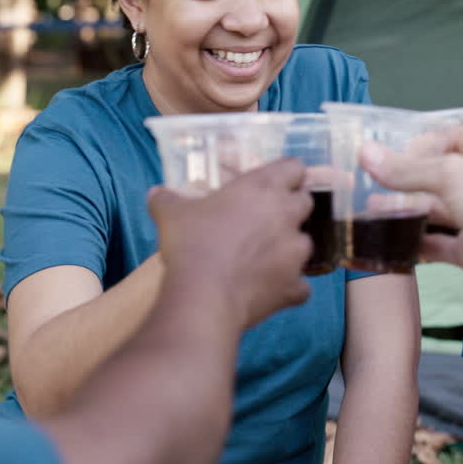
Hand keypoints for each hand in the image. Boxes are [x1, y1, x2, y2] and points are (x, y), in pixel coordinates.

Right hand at [148, 159, 312, 328]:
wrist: (202, 296)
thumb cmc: (189, 245)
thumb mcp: (170, 214)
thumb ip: (167, 198)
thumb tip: (157, 193)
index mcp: (262, 188)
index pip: (294, 167)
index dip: (287, 175)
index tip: (273, 184)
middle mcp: (286, 215)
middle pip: (305, 202)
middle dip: (290, 209)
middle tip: (266, 220)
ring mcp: (295, 252)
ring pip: (305, 244)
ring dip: (289, 248)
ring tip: (263, 258)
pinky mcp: (295, 285)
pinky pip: (300, 285)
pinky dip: (289, 287)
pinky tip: (269, 290)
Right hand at [360, 126, 462, 292]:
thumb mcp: (449, 174)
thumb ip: (407, 169)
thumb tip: (366, 154)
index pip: (447, 139)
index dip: (419, 144)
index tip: (388, 154)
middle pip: (434, 178)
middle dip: (402, 182)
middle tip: (364, 187)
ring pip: (431, 212)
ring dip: (403, 213)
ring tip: (367, 215)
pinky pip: (436, 247)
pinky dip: (414, 246)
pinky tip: (388, 245)